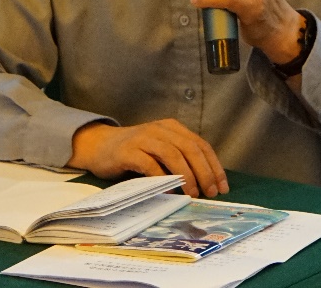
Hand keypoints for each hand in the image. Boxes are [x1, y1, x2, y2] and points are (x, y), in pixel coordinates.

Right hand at [69, 119, 227, 197]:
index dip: (214, 166)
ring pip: (173, 154)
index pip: (200, 145)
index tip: (222, 186)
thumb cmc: (134, 152)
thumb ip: (179, 159)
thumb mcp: (160, 149)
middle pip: (190, 149)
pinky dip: (162, 179)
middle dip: (204, 172)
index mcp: (172, 128)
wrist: (98, 145)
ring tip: (192, 193)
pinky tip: (169, 192)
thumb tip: (205, 183)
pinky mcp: (128, 151)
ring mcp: (143, 138)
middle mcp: (160, 129)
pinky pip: (149, 164)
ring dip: (186, 175)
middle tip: (210, 192)